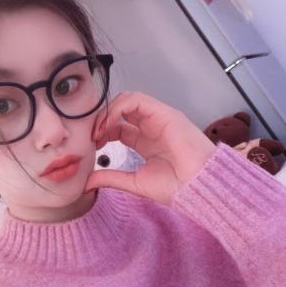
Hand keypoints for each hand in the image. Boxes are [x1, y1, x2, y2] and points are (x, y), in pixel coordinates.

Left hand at [84, 91, 216, 204]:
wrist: (199, 187)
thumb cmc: (177, 187)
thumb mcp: (135, 183)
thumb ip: (111, 178)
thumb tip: (86, 183)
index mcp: (146, 142)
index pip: (119, 127)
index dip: (102, 133)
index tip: (91, 147)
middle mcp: (152, 127)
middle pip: (121, 111)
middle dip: (102, 119)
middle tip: (91, 136)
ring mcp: (158, 118)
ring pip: (127, 100)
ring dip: (108, 112)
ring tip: (98, 130)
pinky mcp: (164, 112)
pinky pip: (136, 99)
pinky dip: (117, 108)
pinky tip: (109, 125)